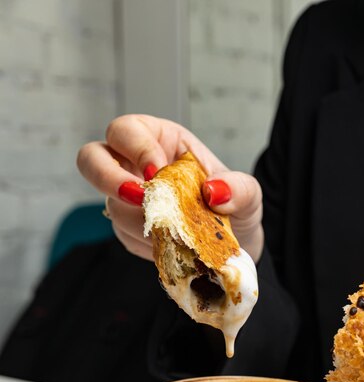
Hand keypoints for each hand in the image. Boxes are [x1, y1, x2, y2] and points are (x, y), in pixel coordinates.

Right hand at [77, 114, 263, 262]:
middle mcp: (135, 166)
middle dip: (107, 177)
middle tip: (138, 198)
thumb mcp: (248, 194)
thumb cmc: (236, 207)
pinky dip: (149, 244)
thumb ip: (239, 189)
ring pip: (111, 206)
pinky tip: (175, 245)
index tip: (157, 172)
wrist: (234, 245)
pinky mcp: (128, 230)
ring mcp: (127, 199)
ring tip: (178, 232)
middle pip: (91, 158)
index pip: (127, 130)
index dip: (135, 148)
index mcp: (161, 140)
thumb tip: (215, 191)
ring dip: (142, 221)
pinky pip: (125, 236)